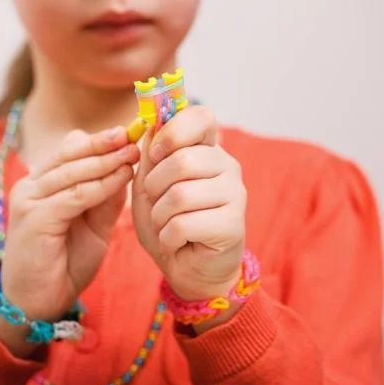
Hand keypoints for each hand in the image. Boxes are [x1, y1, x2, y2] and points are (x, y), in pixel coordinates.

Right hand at [0, 127, 139, 354]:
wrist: (37, 302)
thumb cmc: (64, 263)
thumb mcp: (93, 226)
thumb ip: (105, 198)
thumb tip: (127, 168)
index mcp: (41, 184)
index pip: (70, 150)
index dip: (101, 140)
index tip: (133, 131)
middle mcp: (30, 186)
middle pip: (71, 153)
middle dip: (106, 143)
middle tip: (136, 132)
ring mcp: (28, 200)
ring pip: (73, 171)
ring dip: (106, 160)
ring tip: (134, 151)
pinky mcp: (34, 218)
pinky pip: (74, 195)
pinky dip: (100, 185)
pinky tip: (122, 177)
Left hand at [132, 106, 245, 302]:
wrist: (186, 269)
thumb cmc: (167, 223)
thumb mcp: (148, 186)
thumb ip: (150, 156)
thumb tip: (152, 124)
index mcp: (207, 149)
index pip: (200, 116)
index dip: (171, 132)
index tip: (154, 156)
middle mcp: (227, 166)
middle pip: (181, 160)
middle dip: (154, 187)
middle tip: (156, 204)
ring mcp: (235, 194)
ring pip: (179, 194)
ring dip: (159, 215)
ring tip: (165, 225)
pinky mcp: (234, 224)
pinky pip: (184, 223)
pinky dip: (168, 237)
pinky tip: (175, 242)